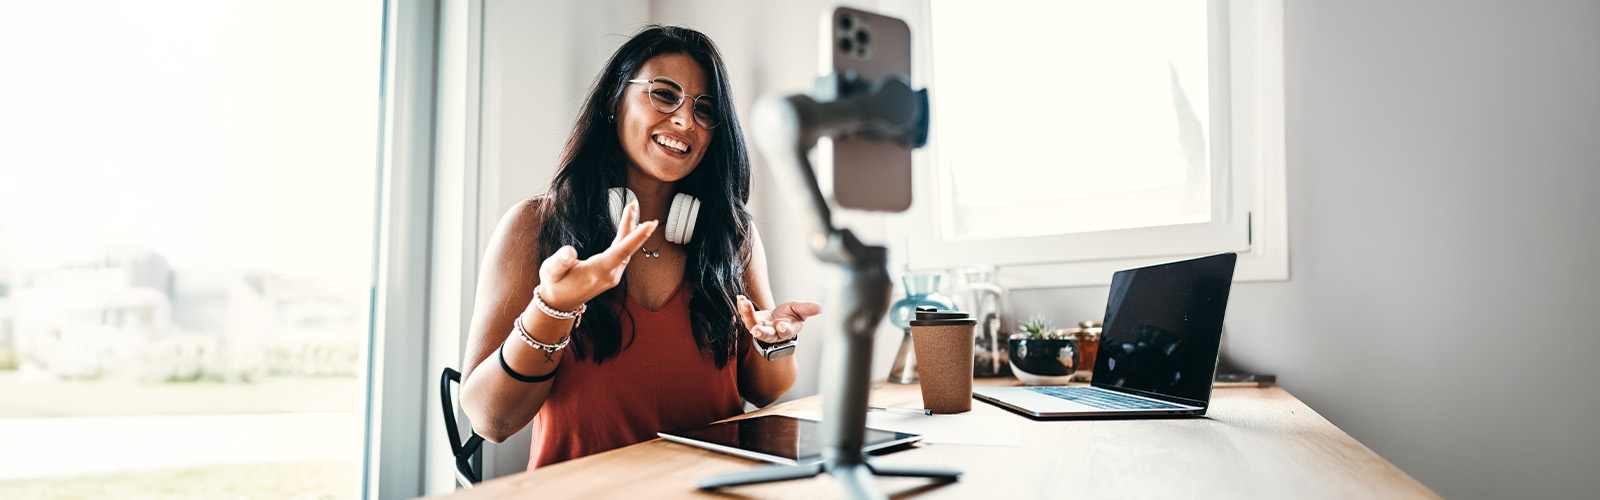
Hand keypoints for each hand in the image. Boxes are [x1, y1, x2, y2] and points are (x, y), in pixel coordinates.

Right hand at [535, 201, 655, 310]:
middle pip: (627, 247)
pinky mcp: (612, 274)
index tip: (650, 224)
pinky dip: (627, 238)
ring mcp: (613, 275)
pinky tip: (630, 227)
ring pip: (626, 249)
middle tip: (635, 203)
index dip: (636, 236)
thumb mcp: (551, 271)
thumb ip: (560, 261)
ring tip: (632, 208)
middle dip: (633, 225)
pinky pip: (623, 253)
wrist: (559, 303)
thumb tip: (569, 250)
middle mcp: (610, 275)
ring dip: (631, 230)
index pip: (622, 251)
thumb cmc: (554, 285)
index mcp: (598, 271)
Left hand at [737, 295, 821, 343]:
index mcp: (786, 331)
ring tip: (744, 303)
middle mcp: (772, 333)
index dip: (784, 330)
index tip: (782, 326)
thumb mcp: (800, 310)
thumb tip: (819, 307)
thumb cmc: (791, 316)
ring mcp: (761, 328)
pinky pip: (745, 316)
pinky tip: (740, 298)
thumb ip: (808, 309)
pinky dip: (742, 307)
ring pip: (752, 325)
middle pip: (766, 335)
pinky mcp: (752, 321)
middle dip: (761, 332)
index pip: (785, 333)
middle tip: (756, 329)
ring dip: (747, 315)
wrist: (779, 319)